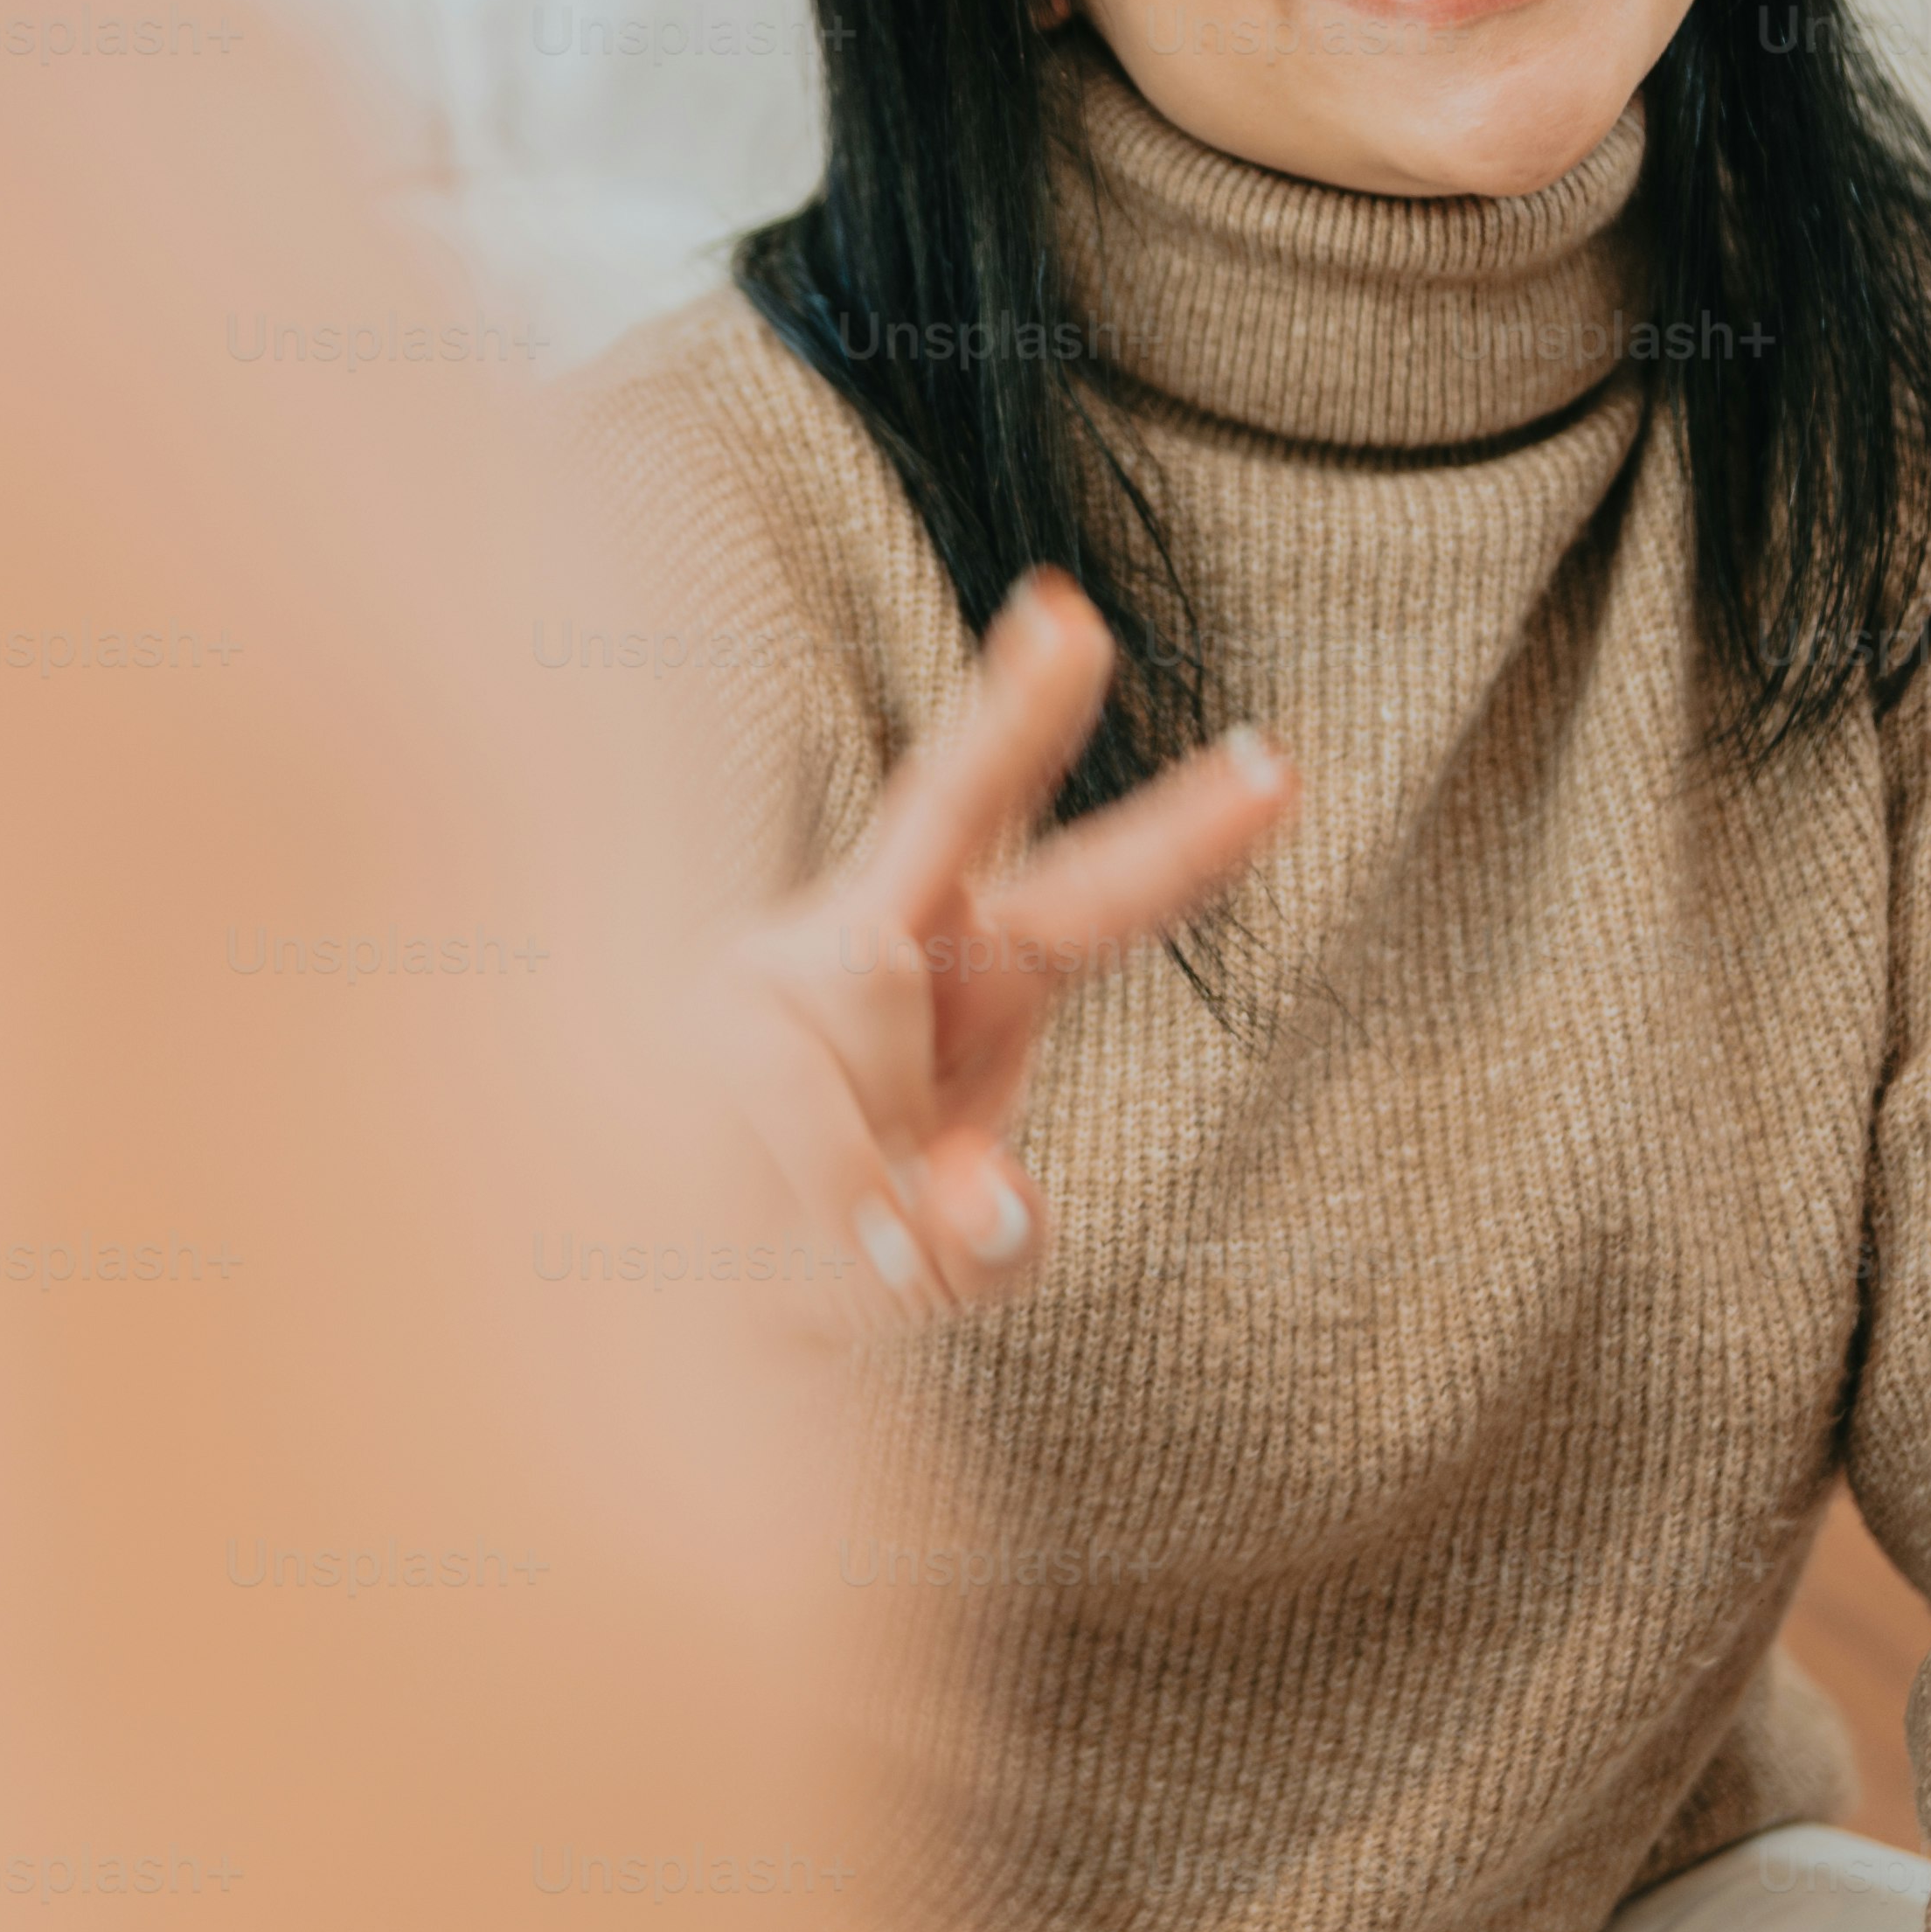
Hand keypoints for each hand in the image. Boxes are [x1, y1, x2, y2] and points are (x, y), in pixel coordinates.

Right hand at [722, 571, 1291, 1314]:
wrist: (652, 1308)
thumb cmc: (806, 1264)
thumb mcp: (935, 1278)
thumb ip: (991, 1250)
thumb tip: (982, 1194)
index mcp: (962, 991)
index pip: (1079, 903)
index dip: (1182, 842)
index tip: (1278, 766)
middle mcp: (866, 945)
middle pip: (947, 805)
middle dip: (1017, 716)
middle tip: (1076, 624)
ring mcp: (772, 970)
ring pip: (869, 1001)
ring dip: (863, 1164)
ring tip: (829, 1253)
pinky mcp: (692, 1019)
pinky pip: (793, 1096)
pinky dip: (815, 1200)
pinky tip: (781, 1251)